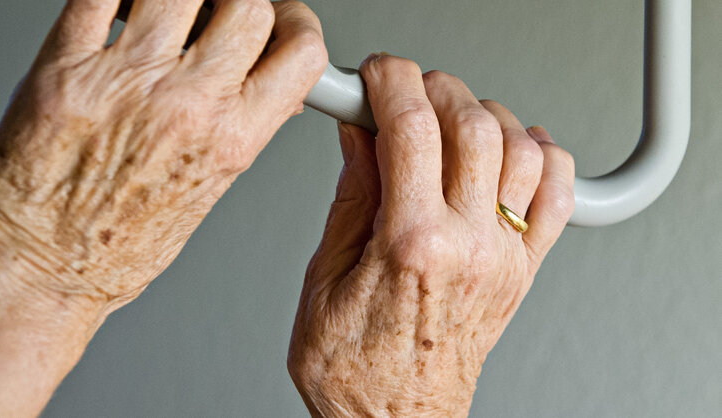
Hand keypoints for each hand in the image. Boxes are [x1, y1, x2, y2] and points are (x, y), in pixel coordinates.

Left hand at [0, 0, 326, 309]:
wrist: (41, 265)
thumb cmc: (116, 246)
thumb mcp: (209, 192)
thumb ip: (244, 130)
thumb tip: (273, 92)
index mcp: (230, 140)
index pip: (300, 52)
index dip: (299, 23)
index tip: (283, 21)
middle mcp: (185, 104)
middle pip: (248, 5)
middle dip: (239, 5)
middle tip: (218, 19)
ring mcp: (127, 81)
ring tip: (167, 15)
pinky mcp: (68, 66)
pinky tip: (121, 9)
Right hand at [287, 54, 574, 415]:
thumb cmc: (355, 371)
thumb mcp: (323, 278)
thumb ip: (351, 196)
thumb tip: (360, 135)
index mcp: (411, 247)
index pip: (411, 128)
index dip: (390, 83)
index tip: (375, 75)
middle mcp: (469, 248)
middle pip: (472, 124)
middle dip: (433, 88)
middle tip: (402, 94)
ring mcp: (504, 258)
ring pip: (521, 148)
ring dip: (484, 114)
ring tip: (446, 121)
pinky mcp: (523, 272)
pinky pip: (560, 195)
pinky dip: (543, 155)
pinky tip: (509, 149)